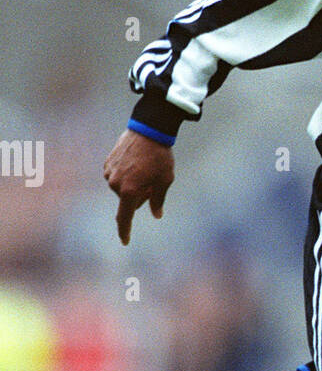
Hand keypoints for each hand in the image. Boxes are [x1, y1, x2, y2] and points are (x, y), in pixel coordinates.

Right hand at [103, 128, 174, 244]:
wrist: (148, 130)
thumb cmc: (160, 156)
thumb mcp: (165, 180)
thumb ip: (158, 200)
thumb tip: (156, 215)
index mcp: (130, 191)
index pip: (125, 217)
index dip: (125, 230)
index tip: (125, 241)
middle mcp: (115, 184)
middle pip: (127, 200)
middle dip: (139, 196)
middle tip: (152, 182)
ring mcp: (109, 172)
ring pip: (121, 188)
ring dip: (132, 185)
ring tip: (144, 169)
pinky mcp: (107, 163)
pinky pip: (116, 176)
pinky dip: (125, 175)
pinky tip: (136, 163)